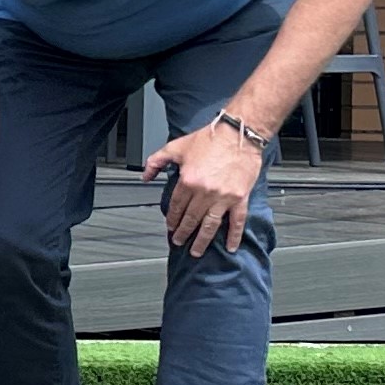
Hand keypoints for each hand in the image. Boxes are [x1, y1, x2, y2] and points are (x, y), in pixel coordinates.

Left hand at [143, 116, 268, 255]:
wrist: (239, 133)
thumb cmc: (211, 138)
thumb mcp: (177, 147)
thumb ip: (157, 161)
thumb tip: (145, 175)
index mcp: (188, 180)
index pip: (176, 206)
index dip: (172, 219)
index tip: (170, 228)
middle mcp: (204, 192)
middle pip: (190, 219)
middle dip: (183, 233)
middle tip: (179, 242)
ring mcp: (223, 197)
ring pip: (210, 225)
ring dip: (202, 240)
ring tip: (196, 251)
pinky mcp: (240, 198)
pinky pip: (237, 221)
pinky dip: (234, 236)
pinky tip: (231, 247)